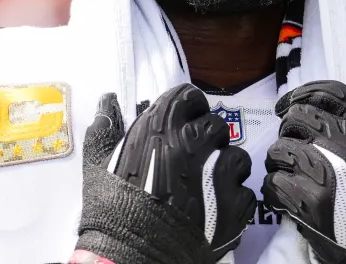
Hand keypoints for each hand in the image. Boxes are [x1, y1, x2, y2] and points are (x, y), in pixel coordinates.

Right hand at [73, 85, 255, 263]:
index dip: (189, 109)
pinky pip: (245, 191)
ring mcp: (218, 172)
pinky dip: (234, 199)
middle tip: (195, 160)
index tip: (185, 123)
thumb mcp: (100, 163)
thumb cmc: (111, 209)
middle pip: (216, 125)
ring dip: (225, 168)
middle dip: (208, 140)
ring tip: (209, 188)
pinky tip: (216, 211)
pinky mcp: (236, 203)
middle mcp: (194, 141)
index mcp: (163, 126)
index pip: (189, 97)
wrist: (130, 256)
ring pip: (237, 156)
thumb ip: (107, 128)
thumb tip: (108, 101)